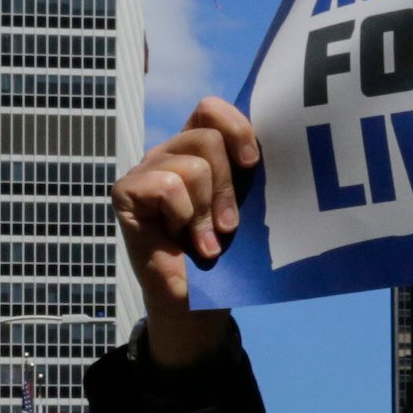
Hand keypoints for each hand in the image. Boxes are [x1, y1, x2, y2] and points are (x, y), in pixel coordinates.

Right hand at [110, 96, 258, 368]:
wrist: (196, 303)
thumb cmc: (226, 255)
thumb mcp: (247, 208)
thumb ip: (250, 176)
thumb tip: (285, 147)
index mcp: (199, 149)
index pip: (210, 109)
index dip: (236, 128)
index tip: (253, 165)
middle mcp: (171, 153)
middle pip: (207, 138)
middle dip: (226, 186)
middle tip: (229, 225)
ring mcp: (146, 171)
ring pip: (192, 166)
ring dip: (205, 211)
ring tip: (207, 240)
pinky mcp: (127, 192)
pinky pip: (166, 185)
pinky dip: (183, 216)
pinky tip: (183, 240)